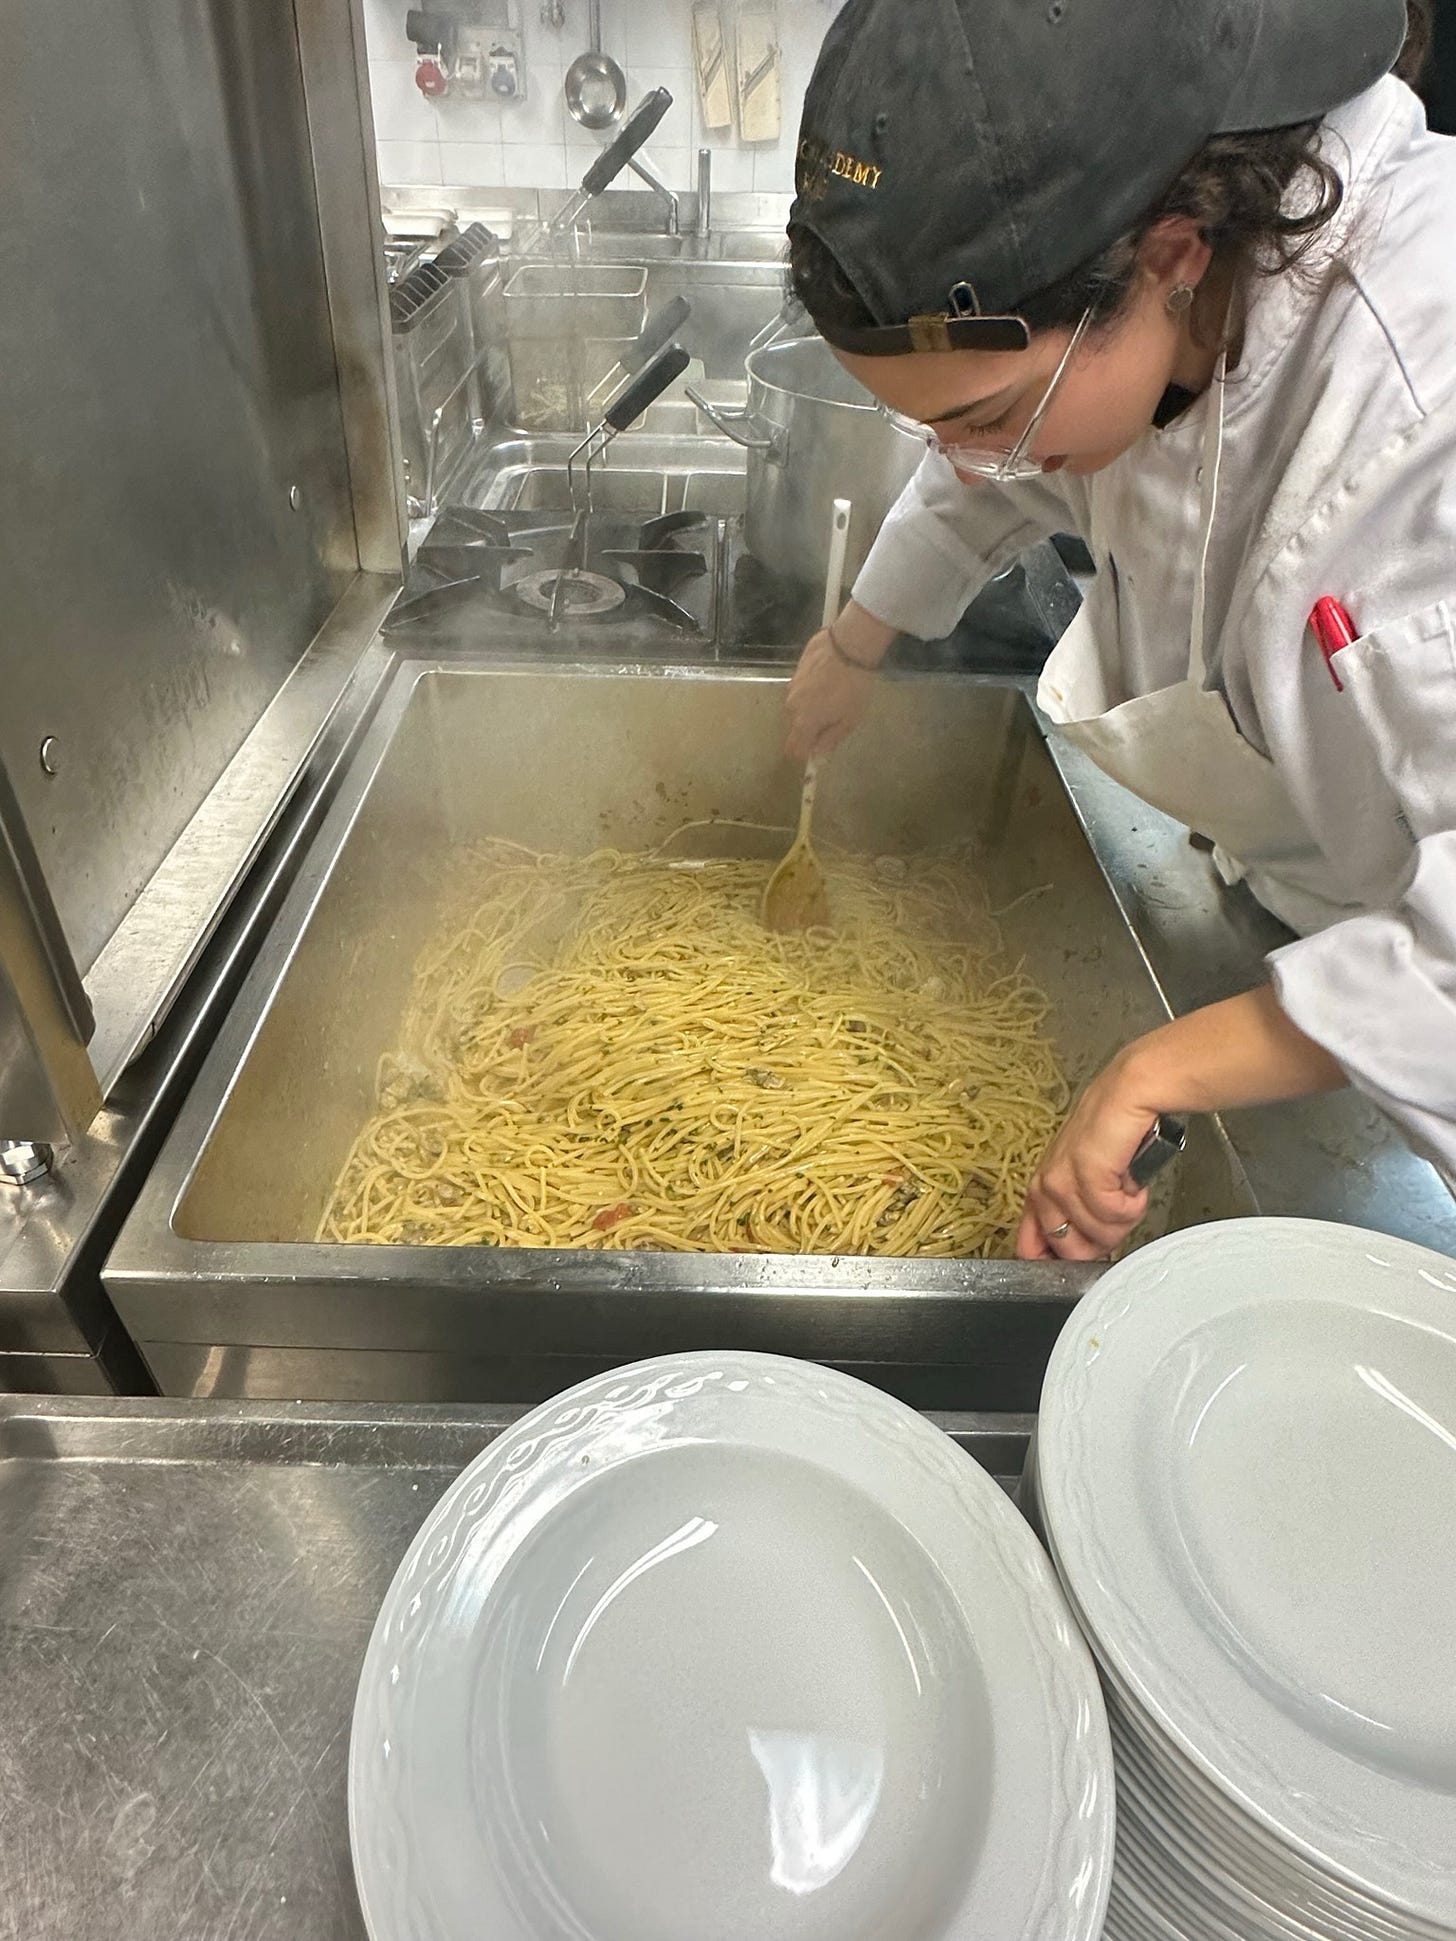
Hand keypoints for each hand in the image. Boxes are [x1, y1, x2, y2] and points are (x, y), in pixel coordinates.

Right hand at [784, 631, 874, 761]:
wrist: (847, 645)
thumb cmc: (852, 686)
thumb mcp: (849, 719)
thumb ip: (831, 740)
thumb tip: (818, 755)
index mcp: (804, 722)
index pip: (793, 750)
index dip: (805, 752)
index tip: (821, 745)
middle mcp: (790, 707)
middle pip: (795, 729)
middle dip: (810, 729)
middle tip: (833, 718)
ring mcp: (790, 688)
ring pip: (796, 709)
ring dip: (809, 710)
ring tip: (831, 697)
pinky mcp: (794, 672)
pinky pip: (798, 692)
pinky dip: (809, 693)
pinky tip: (826, 682)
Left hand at [1015, 987, 1346, 1260]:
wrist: (1167, 1071)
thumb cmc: (1149, 1114)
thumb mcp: (1117, 1159)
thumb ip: (1101, 1190)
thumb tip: (1100, 1237)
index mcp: (1060, 1156)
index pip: (1031, 1209)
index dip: (1039, 1243)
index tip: (1057, 1266)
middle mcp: (1058, 1151)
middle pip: (1046, 1217)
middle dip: (1079, 1244)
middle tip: (1112, 1242)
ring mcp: (1073, 1145)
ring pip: (1072, 1211)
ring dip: (1107, 1225)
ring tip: (1131, 1209)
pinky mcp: (1094, 1142)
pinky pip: (1097, 1195)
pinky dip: (1119, 1206)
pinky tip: (1137, 1193)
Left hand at [1016, 1061, 1152, 1259]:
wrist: (1131, 1095)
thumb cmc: (1115, 1135)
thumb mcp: (1089, 1180)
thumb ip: (1079, 1214)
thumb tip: (1084, 1252)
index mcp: (1040, 1190)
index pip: (1030, 1248)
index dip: (1061, 1260)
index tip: (1088, 1252)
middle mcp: (1044, 1187)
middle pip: (1069, 1252)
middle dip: (1104, 1241)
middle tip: (1118, 1210)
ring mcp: (1062, 1181)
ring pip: (1099, 1237)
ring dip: (1124, 1218)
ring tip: (1126, 1188)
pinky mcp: (1086, 1175)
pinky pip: (1115, 1216)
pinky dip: (1133, 1205)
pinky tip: (1132, 1182)